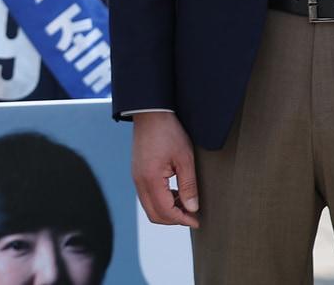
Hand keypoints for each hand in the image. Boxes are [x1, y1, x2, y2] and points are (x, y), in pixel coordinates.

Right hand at [132, 112, 200, 227]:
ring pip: (149, 207)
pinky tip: (174, 192)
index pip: (165, 211)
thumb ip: (188, 186)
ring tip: (185, 202)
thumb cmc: (168, 131)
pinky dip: (161, 201)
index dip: (182, 219)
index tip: (196, 220)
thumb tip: (192, 208)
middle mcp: (139, 182)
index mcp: (150, 179)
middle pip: (154, 215)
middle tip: (191, 214)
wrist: (150, 113)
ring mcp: (136, 177)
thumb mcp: (185, 158)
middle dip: (174, 219)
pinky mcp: (137, 173)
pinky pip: (147, 196)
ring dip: (167, 210)